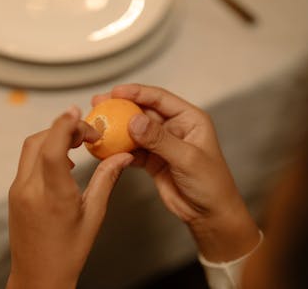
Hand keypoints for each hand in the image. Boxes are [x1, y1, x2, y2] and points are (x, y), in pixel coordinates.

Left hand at [7, 107, 133, 288]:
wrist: (38, 277)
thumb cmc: (68, 253)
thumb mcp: (94, 216)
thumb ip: (106, 180)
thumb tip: (122, 156)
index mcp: (53, 197)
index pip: (51, 148)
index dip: (65, 125)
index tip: (80, 115)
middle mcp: (30, 190)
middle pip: (39, 140)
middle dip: (63, 128)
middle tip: (87, 133)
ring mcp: (18, 191)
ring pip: (31, 148)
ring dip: (52, 137)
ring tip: (77, 144)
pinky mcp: (14, 193)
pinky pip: (28, 161)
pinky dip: (44, 151)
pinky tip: (63, 161)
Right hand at [93, 84, 259, 261]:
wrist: (209, 215)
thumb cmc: (211, 184)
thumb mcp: (186, 158)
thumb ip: (159, 139)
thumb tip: (134, 121)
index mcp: (189, 119)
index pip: (159, 99)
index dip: (136, 93)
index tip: (116, 92)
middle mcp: (174, 127)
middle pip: (143, 111)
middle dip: (120, 107)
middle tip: (99, 103)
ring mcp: (161, 143)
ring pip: (134, 130)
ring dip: (116, 128)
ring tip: (97, 124)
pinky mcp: (152, 159)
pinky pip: (132, 149)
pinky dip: (118, 149)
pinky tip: (105, 148)